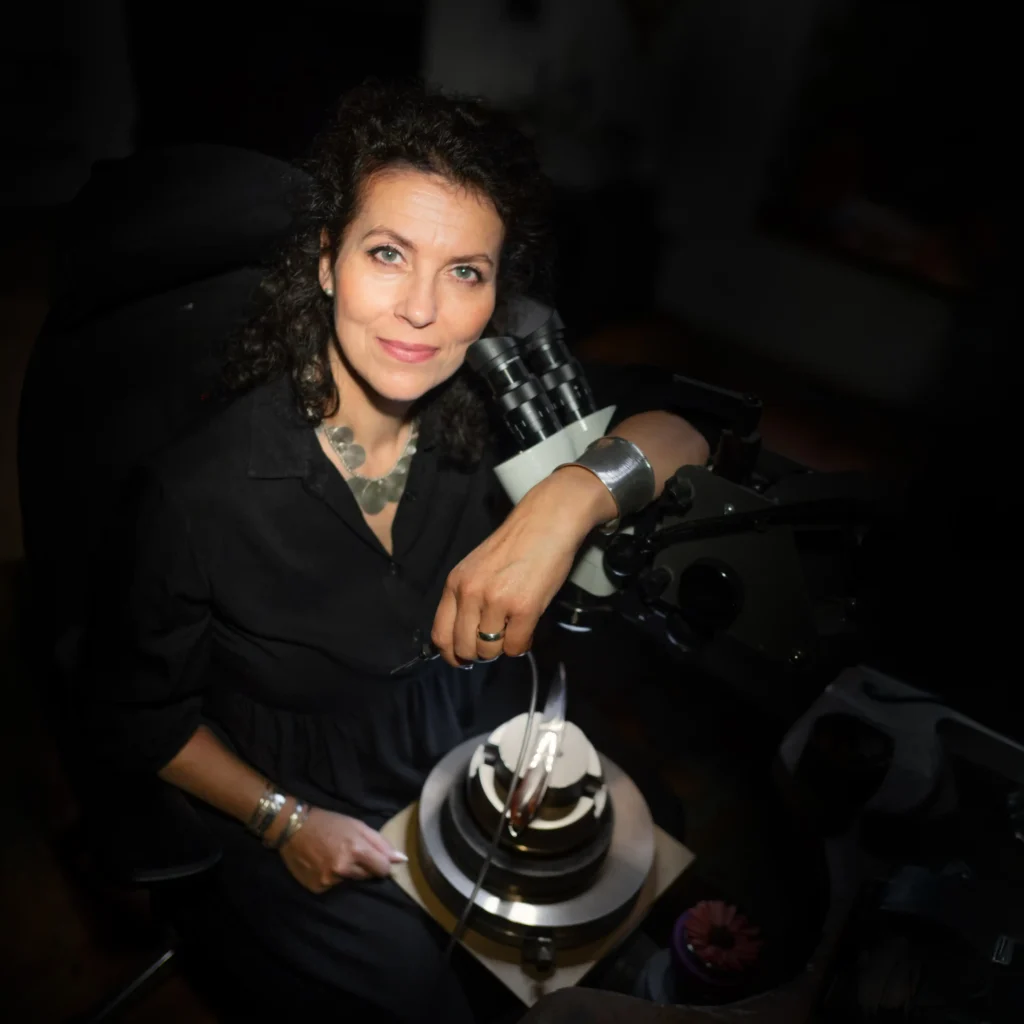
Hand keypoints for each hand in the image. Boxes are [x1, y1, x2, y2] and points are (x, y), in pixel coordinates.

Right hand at [278, 807, 404, 893]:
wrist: (293, 827)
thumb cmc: (329, 823)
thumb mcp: (357, 826)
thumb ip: (380, 843)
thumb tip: (401, 860)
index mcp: (356, 849)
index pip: (382, 869)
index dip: (381, 864)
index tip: (374, 859)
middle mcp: (343, 867)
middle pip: (367, 877)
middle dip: (364, 867)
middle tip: (350, 853)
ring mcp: (329, 880)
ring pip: (350, 882)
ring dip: (347, 872)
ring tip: (334, 857)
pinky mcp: (317, 888)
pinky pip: (333, 886)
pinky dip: (331, 878)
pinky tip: (323, 865)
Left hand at [431, 468, 613, 664]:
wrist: (546, 523)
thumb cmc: (515, 545)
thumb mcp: (477, 568)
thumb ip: (467, 597)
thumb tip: (465, 634)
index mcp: (455, 584)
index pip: (440, 634)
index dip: (452, 654)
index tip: (464, 659)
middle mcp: (470, 594)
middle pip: (464, 648)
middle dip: (480, 654)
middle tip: (495, 644)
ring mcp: (496, 602)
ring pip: (490, 651)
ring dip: (502, 649)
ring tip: (513, 631)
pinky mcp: (523, 608)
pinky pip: (515, 646)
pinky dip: (522, 645)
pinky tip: (527, 629)